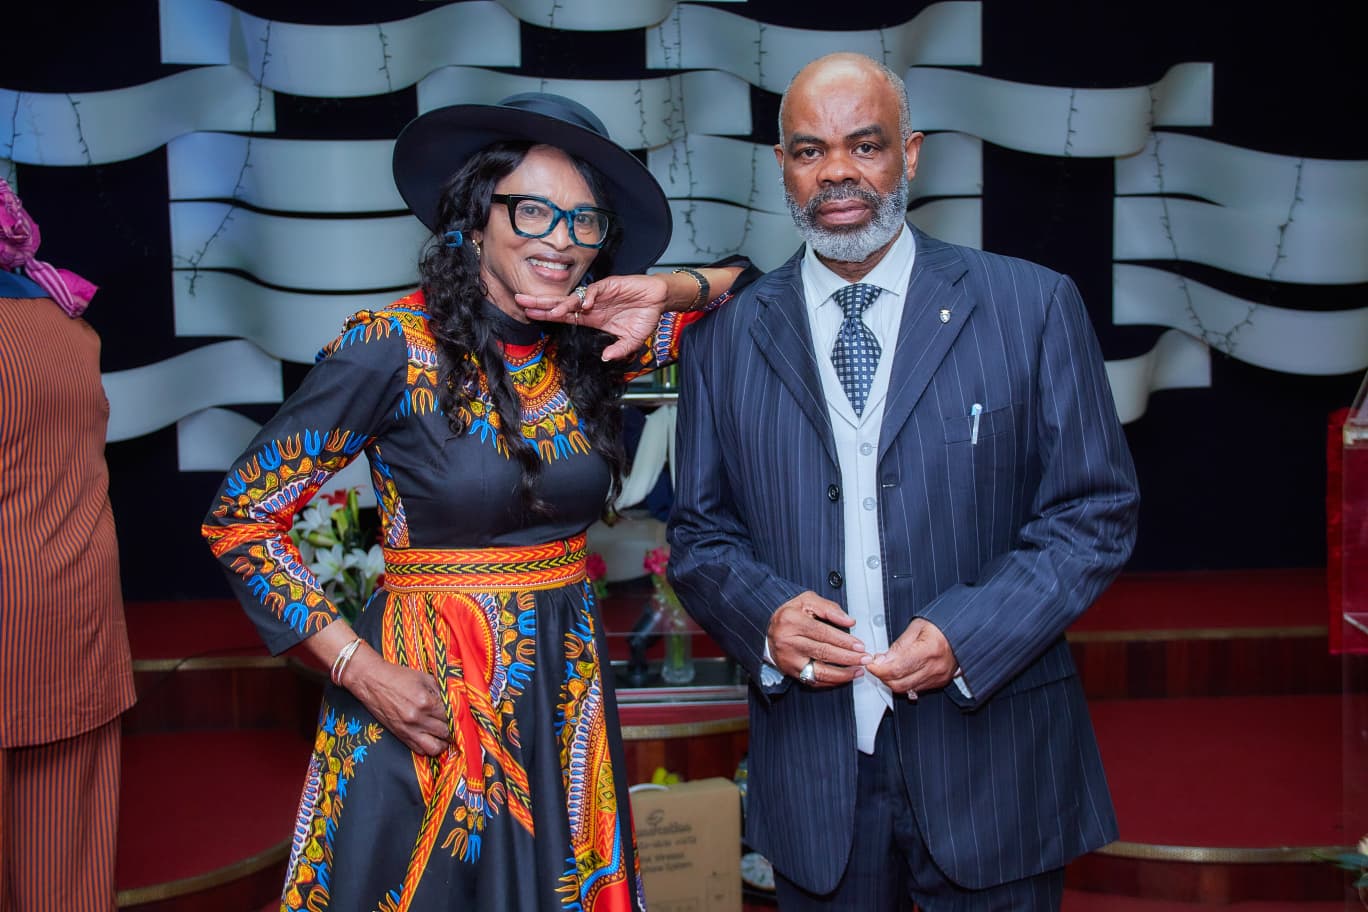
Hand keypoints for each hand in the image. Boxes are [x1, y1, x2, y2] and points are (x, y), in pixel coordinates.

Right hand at [343, 643, 449, 756]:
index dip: (458, 716)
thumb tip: (456, 701)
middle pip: (445, 732)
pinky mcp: (400, 735)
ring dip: (443, 743)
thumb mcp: (424, 677)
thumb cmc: (398, 676)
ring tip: (445, 735)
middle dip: (453, 729)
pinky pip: (420, 750)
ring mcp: (408, 729)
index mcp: (426, 701)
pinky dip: (429, 747)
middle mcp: (418, 718)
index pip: (451, 716)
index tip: (461, 715)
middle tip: (456, 724)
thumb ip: (441, 690)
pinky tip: (432, 738)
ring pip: (435, 748)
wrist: (372, 681)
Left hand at [515, 273, 669, 359]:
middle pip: (561, 304)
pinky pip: (595, 290)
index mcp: (591, 318)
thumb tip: (607, 358)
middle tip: (520, 301)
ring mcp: (598, 295)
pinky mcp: (610, 285)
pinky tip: (586, 303)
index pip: (564, 316)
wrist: (659, 300)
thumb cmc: (643, 317)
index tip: (529, 314)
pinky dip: (590, 296)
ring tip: (549, 310)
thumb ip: (619, 350)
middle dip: (541, 303)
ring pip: (574, 297)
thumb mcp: (631, 340)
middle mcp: (590, 305)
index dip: (547, 315)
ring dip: (561, 303)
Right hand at [766, 591, 870, 687]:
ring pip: (819, 671)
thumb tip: (849, 620)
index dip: (844, 641)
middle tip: (864, 658)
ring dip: (842, 674)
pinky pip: (814, 681)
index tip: (860, 645)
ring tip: (858, 670)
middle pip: (823, 652)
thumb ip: (830, 608)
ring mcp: (788, 659)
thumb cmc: (790, 614)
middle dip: (848, 658)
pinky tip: (844, 677)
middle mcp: (788, 641)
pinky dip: (831, 681)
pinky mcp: (790, 671)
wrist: (768, 627)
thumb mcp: (807, 601)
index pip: (823, 633)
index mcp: (792, 621)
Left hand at [865, 618, 957, 696]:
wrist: (962, 633)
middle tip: (877, 664)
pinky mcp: (939, 683)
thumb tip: (881, 660)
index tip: (870, 663)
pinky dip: (904, 682)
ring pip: (906, 689)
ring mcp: (938, 677)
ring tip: (888, 666)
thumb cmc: (941, 627)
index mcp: (930, 649)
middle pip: (899, 683)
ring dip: (892, 680)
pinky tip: (901, 671)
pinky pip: (915, 689)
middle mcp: (935, 667)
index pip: (897, 668)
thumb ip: (898, 645)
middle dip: (882, 676)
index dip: (879, 668)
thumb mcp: (916, 627)